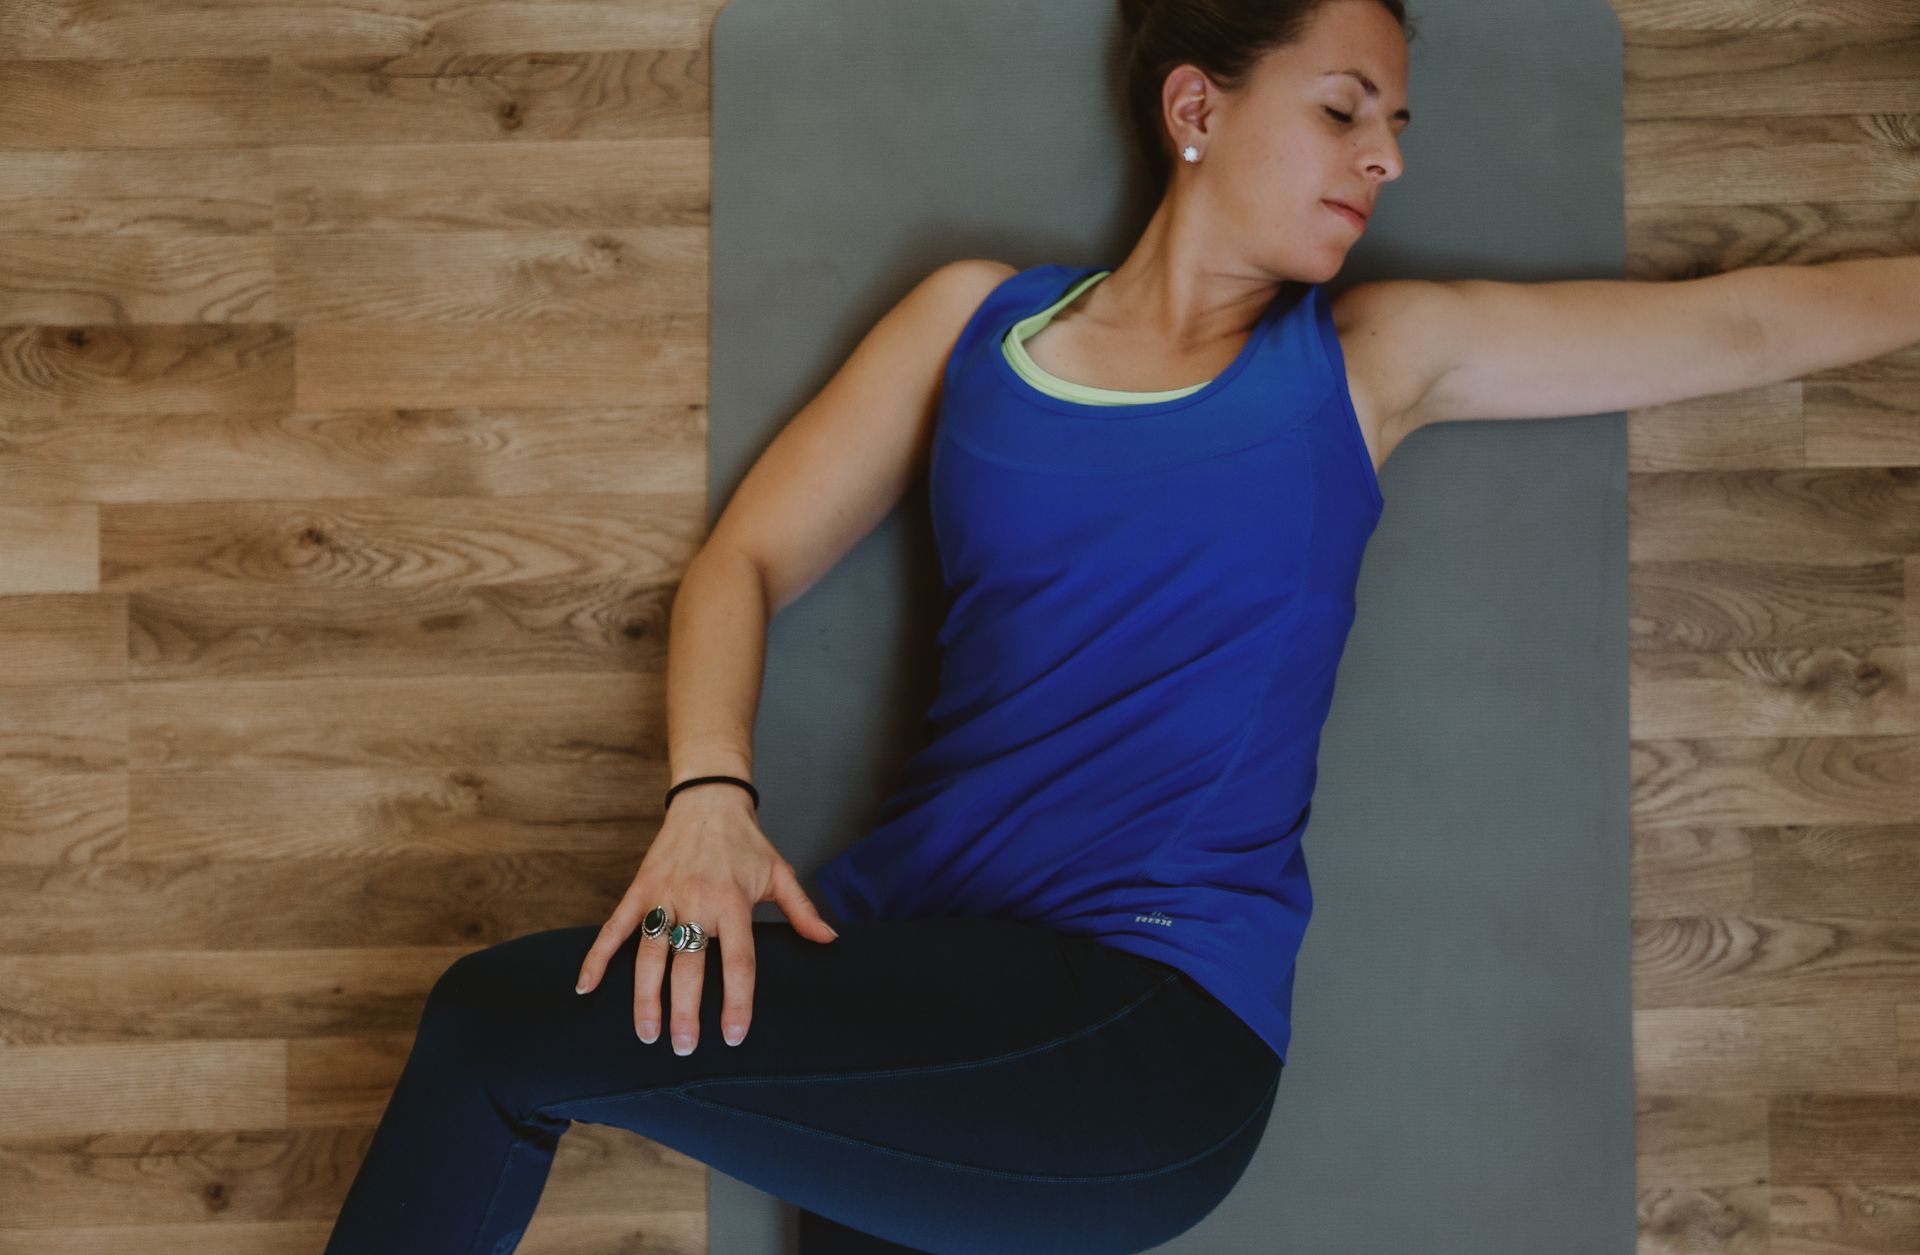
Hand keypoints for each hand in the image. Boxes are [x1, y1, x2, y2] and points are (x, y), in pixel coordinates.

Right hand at [573, 784, 838, 1053]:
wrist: (708, 801)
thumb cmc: (747, 843)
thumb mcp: (780, 873)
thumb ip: (802, 912)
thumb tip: (830, 941)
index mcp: (734, 903)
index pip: (738, 961)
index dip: (737, 1001)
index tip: (734, 1037)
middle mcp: (697, 902)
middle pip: (689, 966)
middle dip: (685, 1011)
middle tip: (683, 1047)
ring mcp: (664, 897)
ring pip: (650, 954)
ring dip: (646, 997)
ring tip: (647, 1033)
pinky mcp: (640, 890)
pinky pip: (614, 928)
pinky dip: (597, 957)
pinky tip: (586, 987)